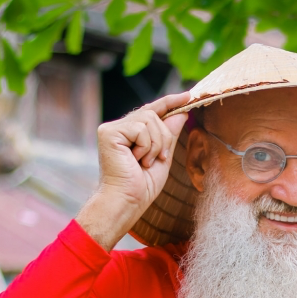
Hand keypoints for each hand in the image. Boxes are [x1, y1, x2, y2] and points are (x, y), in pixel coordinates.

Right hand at [77, 91, 191, 249]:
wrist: (127, 201)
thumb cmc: (142, 186)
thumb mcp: (163, 157)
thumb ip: (169, 135)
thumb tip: (181, 113)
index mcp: (131, 133)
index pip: (152, 111)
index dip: (170, 102)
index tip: (188, 95)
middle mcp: (119, 127)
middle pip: (153, 114)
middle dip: (164, 137)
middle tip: (160, 158)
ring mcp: (112, 128)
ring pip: (149, 119)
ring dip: (156, 144)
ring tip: (145, 162)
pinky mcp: (108, 132)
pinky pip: (140, 128)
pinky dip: (146, 146)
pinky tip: (136, 160)